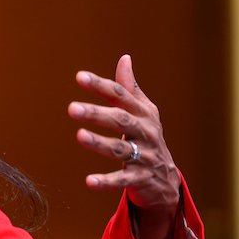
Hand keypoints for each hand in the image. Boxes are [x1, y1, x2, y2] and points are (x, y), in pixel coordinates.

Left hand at [68, 55, 180, 238]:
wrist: (166, 179)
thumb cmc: (147, 138)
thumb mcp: (143, 112)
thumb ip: (129, 88)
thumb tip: (125, 58)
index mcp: (143, 114)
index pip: (121, 96)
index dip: (101, 86)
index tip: (79, 77)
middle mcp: (145, 132)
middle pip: (120, 120)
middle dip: (97, 113)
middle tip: (72, 108)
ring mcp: (145, 156)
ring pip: (120, 149)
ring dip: (99, 143)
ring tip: (79, 135)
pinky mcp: (140, 178)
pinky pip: (122, 179)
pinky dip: (106, 181)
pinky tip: (89, 181)